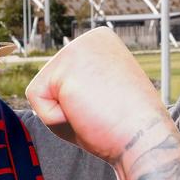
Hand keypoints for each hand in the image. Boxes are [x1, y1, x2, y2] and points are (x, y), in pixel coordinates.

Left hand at [26, 28, 167, 163]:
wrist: (144, 141)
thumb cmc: (122, 128)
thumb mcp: (98, 99)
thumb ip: (75, 87)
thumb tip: (56, 85)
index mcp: (101, 45)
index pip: (60, 80)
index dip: (74, 106)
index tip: (105, 107)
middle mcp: (90, 38)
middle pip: (47, 84)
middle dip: (64, 110)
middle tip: (98, 113)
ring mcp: (78, 46)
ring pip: (40, 92)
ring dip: (58, 115)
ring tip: (92, 113)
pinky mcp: (67, 63)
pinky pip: (36, 100)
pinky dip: (53, 119)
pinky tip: (82, 113)